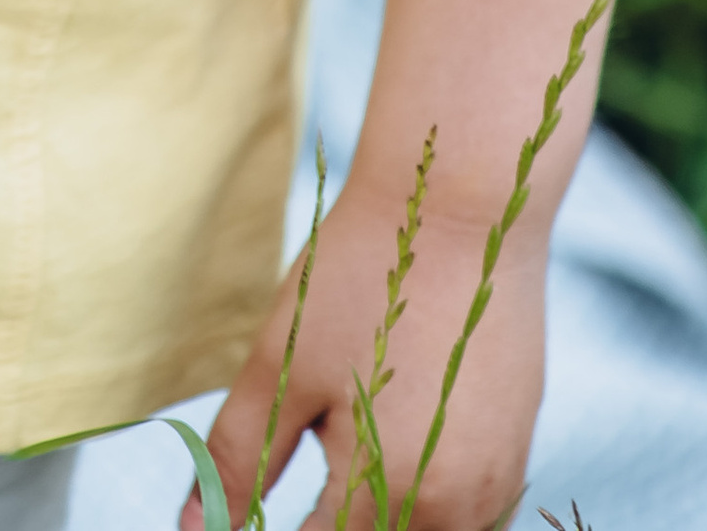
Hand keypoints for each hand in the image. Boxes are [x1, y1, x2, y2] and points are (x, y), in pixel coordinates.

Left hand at [188, 179, 543, 530]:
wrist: (459, 208)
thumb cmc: (361, 277)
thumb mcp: (281, 365)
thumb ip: (236, 460)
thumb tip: (192, 527)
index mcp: (391, 492)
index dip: (268, 529)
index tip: (247, 505)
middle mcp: (457, 510)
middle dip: (328, 520)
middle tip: (306, 441)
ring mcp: (496, 487)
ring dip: (375, 513)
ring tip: (343, 443)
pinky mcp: (514, 457)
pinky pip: (463, 516)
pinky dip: (419, 502)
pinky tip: (392, 444)